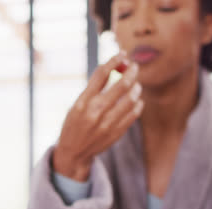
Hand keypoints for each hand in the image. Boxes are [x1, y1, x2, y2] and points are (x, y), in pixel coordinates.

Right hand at [53, 52, 143, 181]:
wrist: (74, 152)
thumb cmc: (74, 124)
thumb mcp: (77, 105)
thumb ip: (93, 89)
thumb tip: (113, 69)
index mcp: (83, 102)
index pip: (102, 74)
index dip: (114, 61)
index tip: (121, 54)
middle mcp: (96, 111)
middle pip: (121, 84)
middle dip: (131, 71)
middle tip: (135, 66)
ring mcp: (108, 123)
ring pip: (131, 98)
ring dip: (137, 87)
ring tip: (136, 84)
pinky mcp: (117, 132)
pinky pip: (133, 113)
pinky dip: (138, 103)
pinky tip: (136, 99)